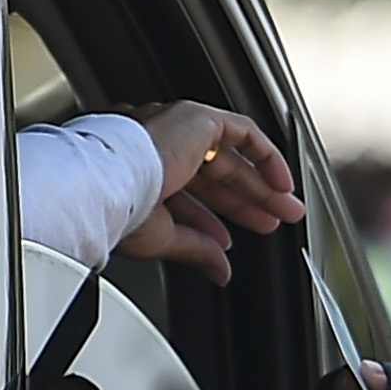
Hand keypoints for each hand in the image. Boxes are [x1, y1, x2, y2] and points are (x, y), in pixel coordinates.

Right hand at [116, 102, 297, 285]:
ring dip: (259, 185)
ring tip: (285, 210)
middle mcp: (154, 144)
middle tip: (270, 223)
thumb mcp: (161, 235)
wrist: (106, 181)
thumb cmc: (114, 206)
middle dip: (244, 202)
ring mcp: (174, 128)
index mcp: (138, 169)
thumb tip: (219, 270)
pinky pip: (241, 131)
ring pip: (228, 156)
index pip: (183, 193)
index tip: (228, 240)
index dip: (210, 219)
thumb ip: (195, 247)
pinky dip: (265, 155)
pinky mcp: (196, 119)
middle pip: (211, 174)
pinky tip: (282, 183)